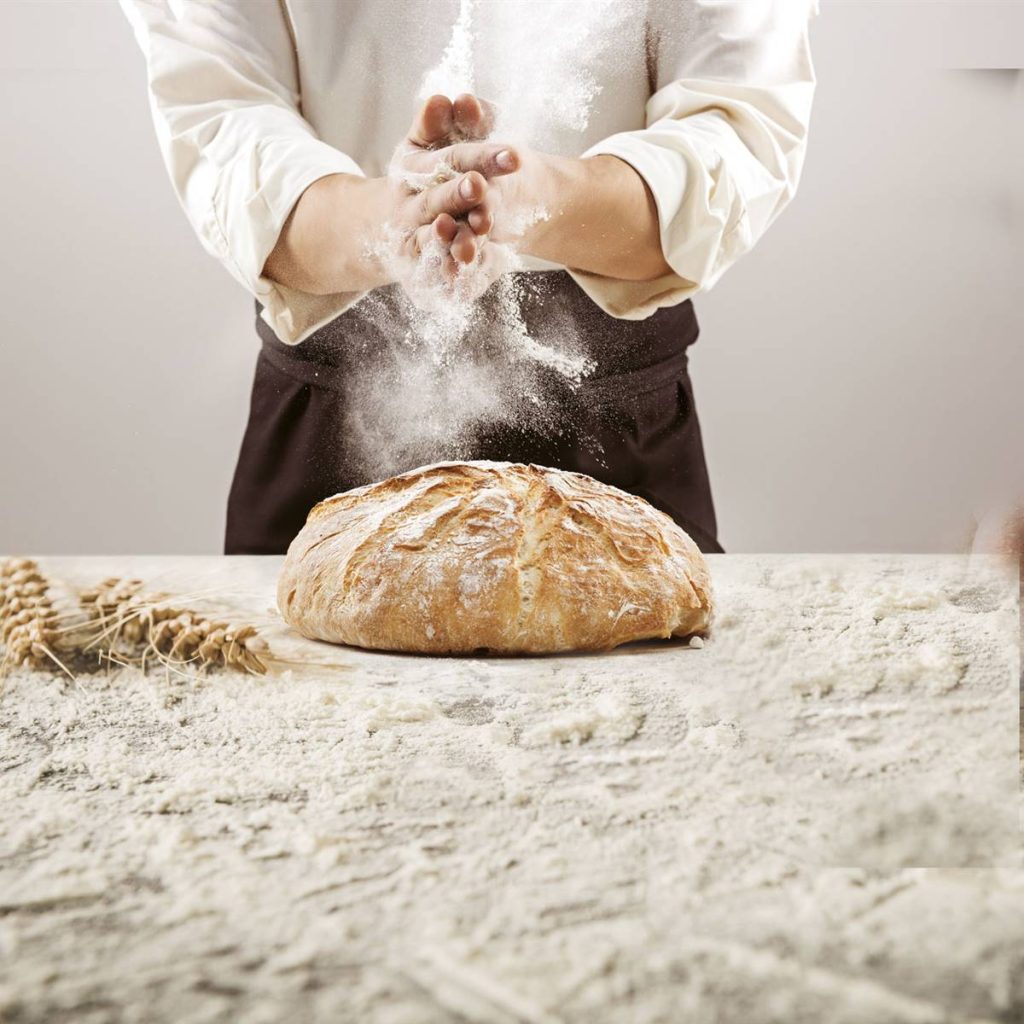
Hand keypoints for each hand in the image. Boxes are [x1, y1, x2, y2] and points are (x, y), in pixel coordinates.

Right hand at [263, 94, 512, 298]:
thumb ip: (437, 124)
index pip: (452, 160)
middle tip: (481, 186)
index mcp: (413, 170)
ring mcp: (409, 240)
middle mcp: (409, 206)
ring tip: (474, 233)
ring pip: (432, 239)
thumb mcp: (423, 148)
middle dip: (460, 193)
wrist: (382, 231)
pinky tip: (469, 275)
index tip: (514, 155)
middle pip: (439, 199)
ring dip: (453, 237)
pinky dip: (449, 277)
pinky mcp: (414, 271)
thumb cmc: (417, 181)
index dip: (481, 157)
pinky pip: (433, 274)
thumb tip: (443, 98)